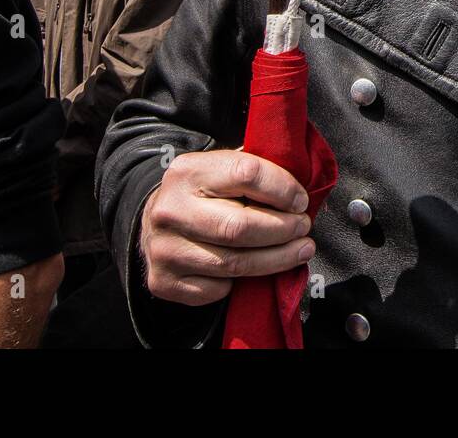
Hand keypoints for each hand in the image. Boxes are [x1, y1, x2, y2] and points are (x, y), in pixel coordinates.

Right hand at [140, 149, 313, 306]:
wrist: (155, 224)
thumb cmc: (203, 194)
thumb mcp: (221, 169)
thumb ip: (256, 171)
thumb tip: (301, 187)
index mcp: (188, 171)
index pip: (247, 174)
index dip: (283, 189)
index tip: (300, 201)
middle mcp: (171, 209)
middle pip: (240, 226)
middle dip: (283, 229)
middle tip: (303, 227)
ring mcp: (165, 248)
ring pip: (234, 263)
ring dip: (277, 259)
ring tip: (300, 250)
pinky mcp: (164, 281)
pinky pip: (217, 289)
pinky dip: (242, 283)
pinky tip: (257, 269)